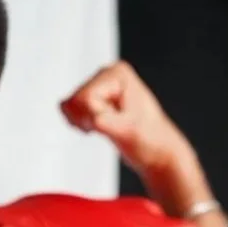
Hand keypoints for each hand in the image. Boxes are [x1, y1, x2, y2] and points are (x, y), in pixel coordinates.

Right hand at [60, 60, 212, 214]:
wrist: (158, 153)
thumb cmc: (150, 141)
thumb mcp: (130, 132)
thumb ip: (110, 124)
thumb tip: (95, 120)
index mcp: (118, 73)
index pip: (86, 98)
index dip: (96, 117)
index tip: (118, 123)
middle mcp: (107, 73)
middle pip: (75, 100)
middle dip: (89, 119)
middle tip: (113, 127)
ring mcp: (100, 85)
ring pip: (69, 105)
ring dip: (83, 122)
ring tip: (108, 127)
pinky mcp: (95, 99)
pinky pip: (69, 109)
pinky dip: (78, 123)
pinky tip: (97, 128)